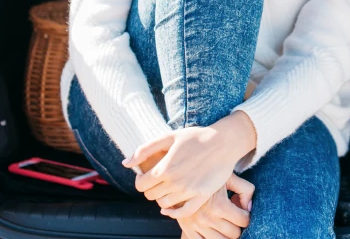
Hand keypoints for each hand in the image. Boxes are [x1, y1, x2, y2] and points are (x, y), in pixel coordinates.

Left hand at [123, 111, 256, 217]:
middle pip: (151, 196)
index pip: (141, 185)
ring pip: (163, 205)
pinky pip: (182, 212)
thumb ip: (145, 150)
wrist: (224, 142)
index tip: (147, 175)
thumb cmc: (196, 137)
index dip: (141, 180)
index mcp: (164, 168)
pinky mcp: (201, 196)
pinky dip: (173, 212)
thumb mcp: (169, 137)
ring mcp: (188, 191)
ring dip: (162, 197)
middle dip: (151, 188)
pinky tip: (172, 205)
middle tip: (159, 180)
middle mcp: (175, 182)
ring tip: (169, 187)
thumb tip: (125, 163)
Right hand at [176, 175, 254, 238]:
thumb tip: (249, 207)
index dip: (246, 216)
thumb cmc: (207, 176)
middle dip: (237, 226)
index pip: (243, 220)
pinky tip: (214, 230)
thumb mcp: (229, 177)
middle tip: (234, 218)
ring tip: (225, 224)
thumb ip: (245, 189)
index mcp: (219, 205)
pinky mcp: (188, 230)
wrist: (180, 179)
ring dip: (226, 235)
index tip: (243, 212)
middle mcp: (208, 218)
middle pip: (234, 234)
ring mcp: (197, 226)